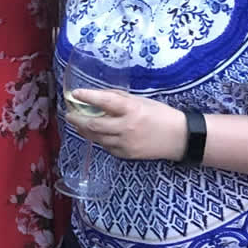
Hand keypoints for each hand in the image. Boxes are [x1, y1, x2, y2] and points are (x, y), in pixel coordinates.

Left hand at [65, 88, 190, 162]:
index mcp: (132, 110)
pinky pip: (106, 146)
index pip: (105, 101)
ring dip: (84, 130)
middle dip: (77, 119)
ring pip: (96, 138)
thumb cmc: (160, 115)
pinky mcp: (126, 155)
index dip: (88, 97)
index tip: (75, 93)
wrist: (179, 138)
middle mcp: (126, 127)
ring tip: (77, 123)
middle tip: (69, 114)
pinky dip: (99, 139)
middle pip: (93, 125)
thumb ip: (119, 98)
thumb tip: (98, 96)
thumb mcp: (141, 100)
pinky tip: (96, 134)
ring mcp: (125, 143)